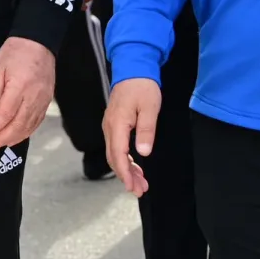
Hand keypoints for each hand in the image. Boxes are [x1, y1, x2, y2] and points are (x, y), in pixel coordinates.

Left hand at [0, 37, 55, 152]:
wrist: (38, 41)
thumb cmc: (15, 52)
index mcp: (20, 86)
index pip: (6, 114)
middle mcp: (34, 95)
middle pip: (19, 123)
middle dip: (4, 137)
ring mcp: (44, 98)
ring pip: (30, 125)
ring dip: (16, 137)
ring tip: (3, 144)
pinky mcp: (48, 99)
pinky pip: (38, 120)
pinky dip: (28, 130)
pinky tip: (19, 135)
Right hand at [103, 78, 160, 196]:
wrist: (133, 68)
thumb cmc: (143, 87)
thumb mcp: (149, 108)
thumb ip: (146, 130)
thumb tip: (143, 153)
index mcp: (117, 124)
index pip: (118, 155)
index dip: (126, 174)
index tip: (134, 188)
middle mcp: (109, 127)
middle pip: (114, 158)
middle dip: (126, 177)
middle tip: (140, 190)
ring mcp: (110, 126)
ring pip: (115, 154)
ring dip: (126, 170)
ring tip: (140, 183)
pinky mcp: (114, 124)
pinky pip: (116, 147)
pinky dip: (125, 159)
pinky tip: (135, 166)